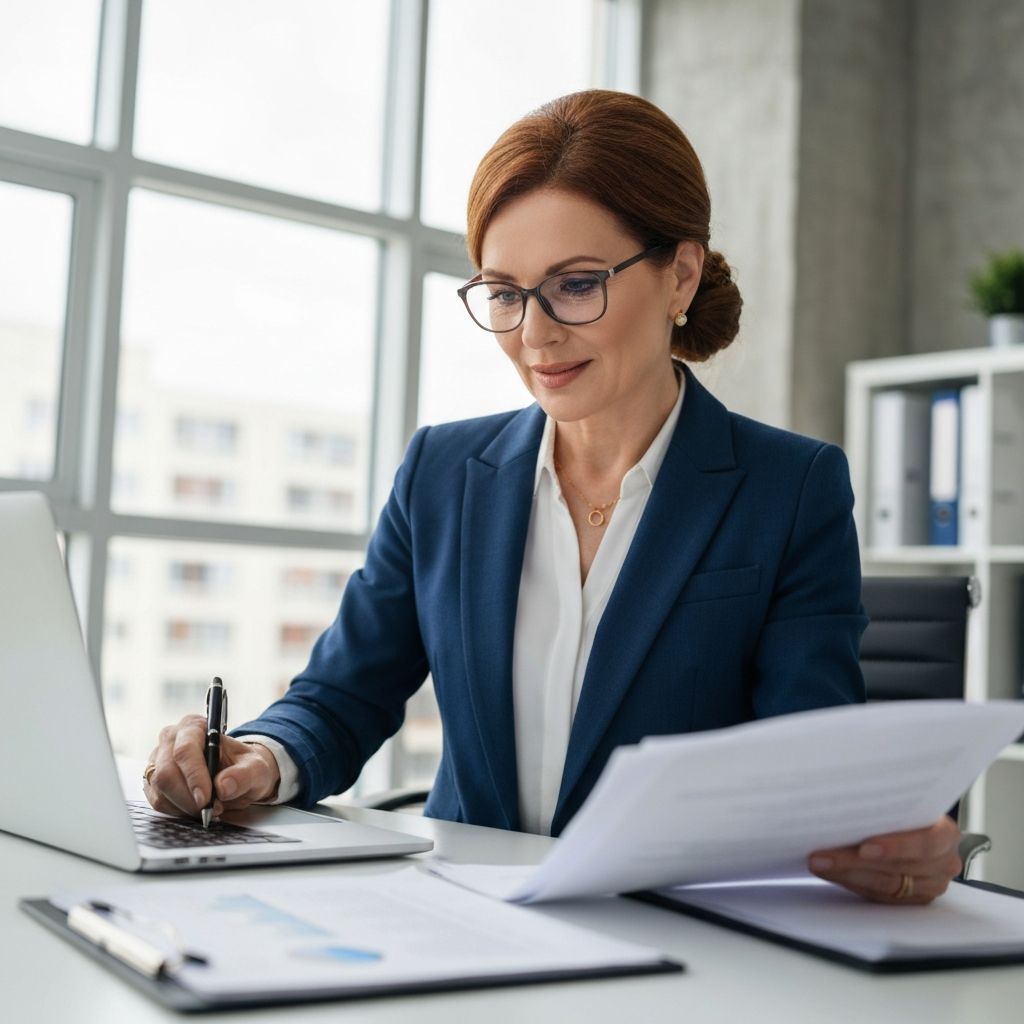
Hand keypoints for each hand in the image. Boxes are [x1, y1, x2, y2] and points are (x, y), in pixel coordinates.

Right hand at [143, 715, 280, 818]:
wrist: (238, 775)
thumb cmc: (245, 766)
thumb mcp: (257, 768)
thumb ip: (245, 775)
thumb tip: (223, 786)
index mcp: (194, 727)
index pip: (185, 750)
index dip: (193, 776)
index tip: (206, 799)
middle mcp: (171, 740)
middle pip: (166, 773)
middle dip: (189, 798)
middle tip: (211, 810)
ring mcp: (159, 761)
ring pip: (160, 790)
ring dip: (185, 806)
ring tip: (208, 809)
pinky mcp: (154, 782)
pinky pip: (158, 802)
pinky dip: (177, 811)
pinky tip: (195, 809)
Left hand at [808, 816, 961, 903]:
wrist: (919, 828)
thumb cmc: (907, 810)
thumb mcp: (903, 801)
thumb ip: (884, 803)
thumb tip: (838, 796)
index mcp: (946, 832)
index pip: (926, 842)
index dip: (896, 847)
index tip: (865, 847)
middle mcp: (943, 862)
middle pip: (898, 868)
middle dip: (854, 861)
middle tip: (822, 856)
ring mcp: (930, 885)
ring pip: (884, 885)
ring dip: (847, 874)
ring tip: (819, 863)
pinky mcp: (913, 899)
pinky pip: (879, 895)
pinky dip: (852, 882)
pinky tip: (831, 872)